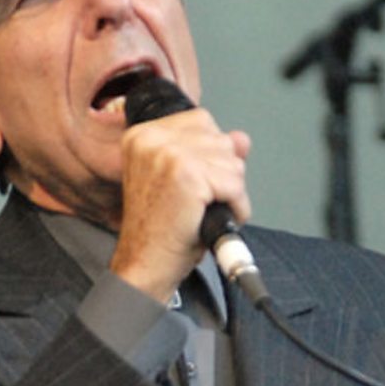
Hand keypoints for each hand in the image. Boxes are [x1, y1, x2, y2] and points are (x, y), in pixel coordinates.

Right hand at [109, 108, 250, 302]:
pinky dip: (235, 207)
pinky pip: (235, 184)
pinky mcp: (187, 175)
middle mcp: (151, 139)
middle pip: (220, 139)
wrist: (145, 264)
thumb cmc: (159, 229)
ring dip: (230, 192)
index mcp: (142, 135)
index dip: (210, 155)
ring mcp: (168, 154)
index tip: (196, 181)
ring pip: (232, 161)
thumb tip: (241, 138)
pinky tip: (211, 218)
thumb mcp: (184, 181)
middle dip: (222, 174)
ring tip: (204, 210)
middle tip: (199, 201)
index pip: (202, 121)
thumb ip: (212, 153)